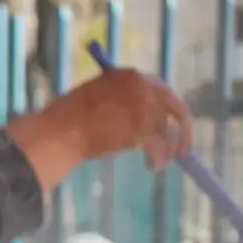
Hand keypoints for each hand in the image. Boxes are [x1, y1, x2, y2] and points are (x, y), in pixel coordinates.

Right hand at [64, 69, 192, 169]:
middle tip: (183, 149)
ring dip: (166, 149)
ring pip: (165, 130)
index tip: (171, 126)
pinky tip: (153, 166)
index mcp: (129, 76)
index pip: (160, 90)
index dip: (167, 110)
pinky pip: (158, 145)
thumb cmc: (69, 119)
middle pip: (175, 107)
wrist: (59, 132)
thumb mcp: (98, 99)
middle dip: (183, 129)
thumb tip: (148, 119)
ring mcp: (142, 106)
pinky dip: (158, 158)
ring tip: (158, 163)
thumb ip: (123, 101)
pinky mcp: (140, 128)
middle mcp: (141, 86)